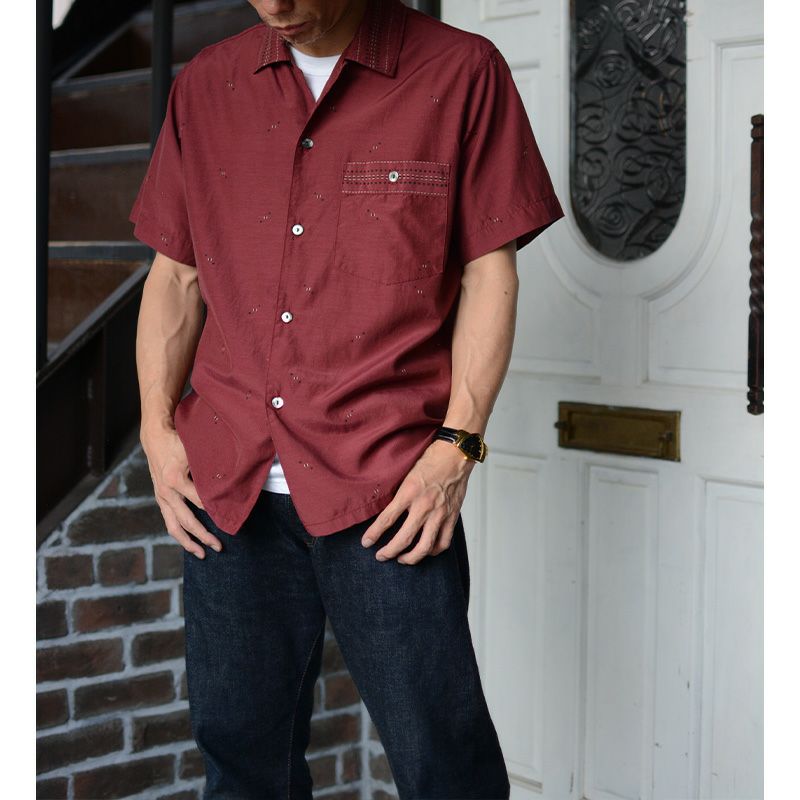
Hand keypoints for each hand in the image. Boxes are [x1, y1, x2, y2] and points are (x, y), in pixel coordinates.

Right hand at [140, 423, 222, 557]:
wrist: (155, 436)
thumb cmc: (178, 441)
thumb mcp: (195, 451)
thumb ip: (209, 468)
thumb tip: (230, 481)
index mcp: (176, 480)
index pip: (201, 502)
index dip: (216, 513)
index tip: (230, 522)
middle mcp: (166, 492)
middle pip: (187, 521)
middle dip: (204, 535)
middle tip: (219, 546)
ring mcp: (161, 497)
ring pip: (174, 527)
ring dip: (188, 542)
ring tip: (202, 554)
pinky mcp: (160, 499)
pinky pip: (169, 521)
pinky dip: (180, 533)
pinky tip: (190, 542)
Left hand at [360, 439, 474, 563]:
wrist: (455, 455)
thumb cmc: (431, 460)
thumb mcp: (406, 474)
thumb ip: (398, 495)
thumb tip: (385, 512)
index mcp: (409, 492)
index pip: (387, 519)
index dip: (373, 534)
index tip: (366, 543)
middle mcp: (424, 505)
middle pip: (404, 539)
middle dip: (389, 552)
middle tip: (381, 556)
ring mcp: (440, 513)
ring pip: (424, 547)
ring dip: (411, 558)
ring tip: (402, 559)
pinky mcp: (452, 517)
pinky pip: (443, 542)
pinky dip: (433, 551)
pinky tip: (425, 551)